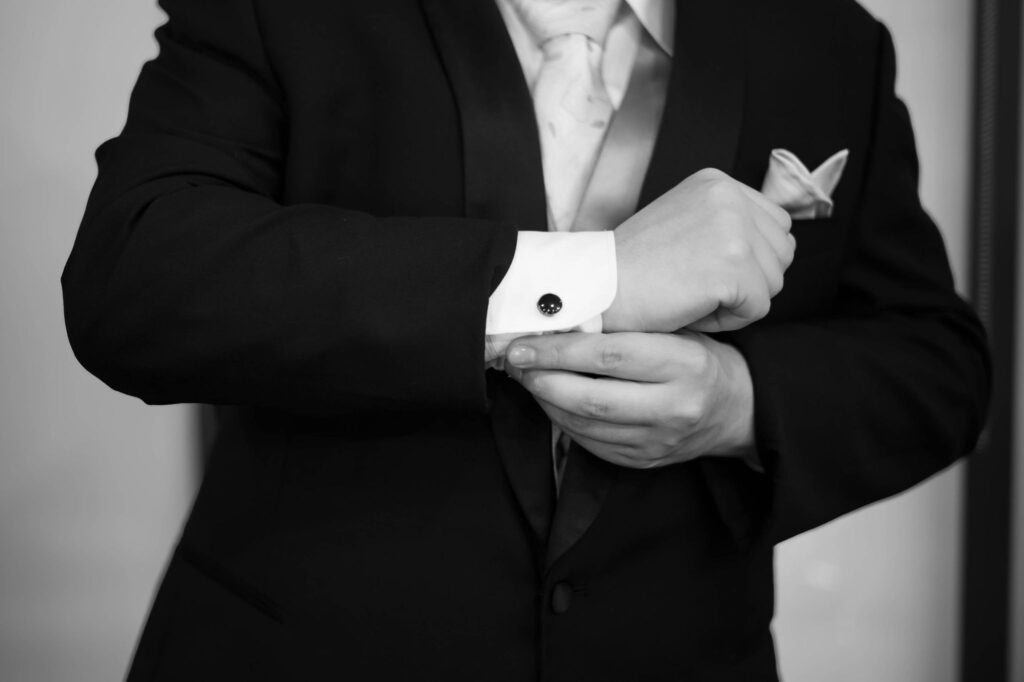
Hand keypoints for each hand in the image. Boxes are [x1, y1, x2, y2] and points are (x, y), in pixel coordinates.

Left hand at [505, 331, 755, 469]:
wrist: (737, 410)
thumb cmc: (698, 357)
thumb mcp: (678, 331)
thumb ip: (630, 326)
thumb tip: (563, 316)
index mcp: (686, 364)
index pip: (611, 355)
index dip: (562, 348)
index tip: (526, 340)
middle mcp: (675, 407)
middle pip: (593, 396)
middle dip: (545, 377)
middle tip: (517, 361)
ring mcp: (659, 440)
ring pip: (587, 424)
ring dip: (547, 400)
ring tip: (527, 378)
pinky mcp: (645, 461)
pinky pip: (592, 444)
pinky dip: (563, 421)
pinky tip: (550, 400)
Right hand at [604, 168, 793, 333]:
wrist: (596, 288)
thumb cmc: (633, 268)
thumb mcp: (683, 222)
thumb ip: (725, 224)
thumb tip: (775, 245)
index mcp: (718, 182)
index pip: (775, 225)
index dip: (746, 259)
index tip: (700, 267)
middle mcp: (730, 197)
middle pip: (781, 254)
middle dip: (747, 280)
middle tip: (692, 283)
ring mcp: (734, 230)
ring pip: (772, 283)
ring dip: (735, 301)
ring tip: (688, 293)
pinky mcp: (732, 267)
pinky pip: (757, 309)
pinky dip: (725, 320)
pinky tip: (688, 307)